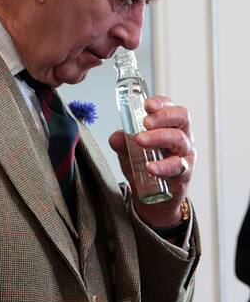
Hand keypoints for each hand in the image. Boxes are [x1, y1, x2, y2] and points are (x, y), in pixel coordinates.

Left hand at [109, 95, 195, 227]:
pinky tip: (150, 167)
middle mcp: (182, 136)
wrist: (154, 198)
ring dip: (159, 137)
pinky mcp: (185, 174)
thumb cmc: (145, 166)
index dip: (161, 103)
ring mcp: (185, 154)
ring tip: (141, 140)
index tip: (147, 105)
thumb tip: (116, 137)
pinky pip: (178, 167)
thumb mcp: (129, 151)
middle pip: (181, 117)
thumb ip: (122, 142)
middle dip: (163, 116)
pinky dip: (163, 166)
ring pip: (179, 139)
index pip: (170, 107)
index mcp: (170, 125)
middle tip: (146, 122)